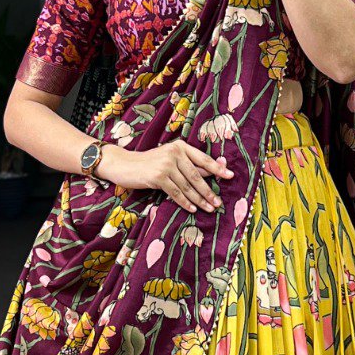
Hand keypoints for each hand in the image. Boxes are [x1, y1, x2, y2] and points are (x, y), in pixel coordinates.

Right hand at [103, 138, 233, 212]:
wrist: (124, 164)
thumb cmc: (149, 164)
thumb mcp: (169, 160)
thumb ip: (188, 164)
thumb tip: (213, 171)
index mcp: (180, 146)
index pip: (202, 159)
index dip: (217, 168)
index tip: (230, 176)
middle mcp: (174, 153)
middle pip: (197, 175)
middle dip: (209, 190)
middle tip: (218, 202)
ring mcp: (166, 164)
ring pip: (187, 186)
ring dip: (200, 199)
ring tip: (209, 208)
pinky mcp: (158, 177)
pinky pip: (176, 193)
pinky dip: (185, 202)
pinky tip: (193, 208)